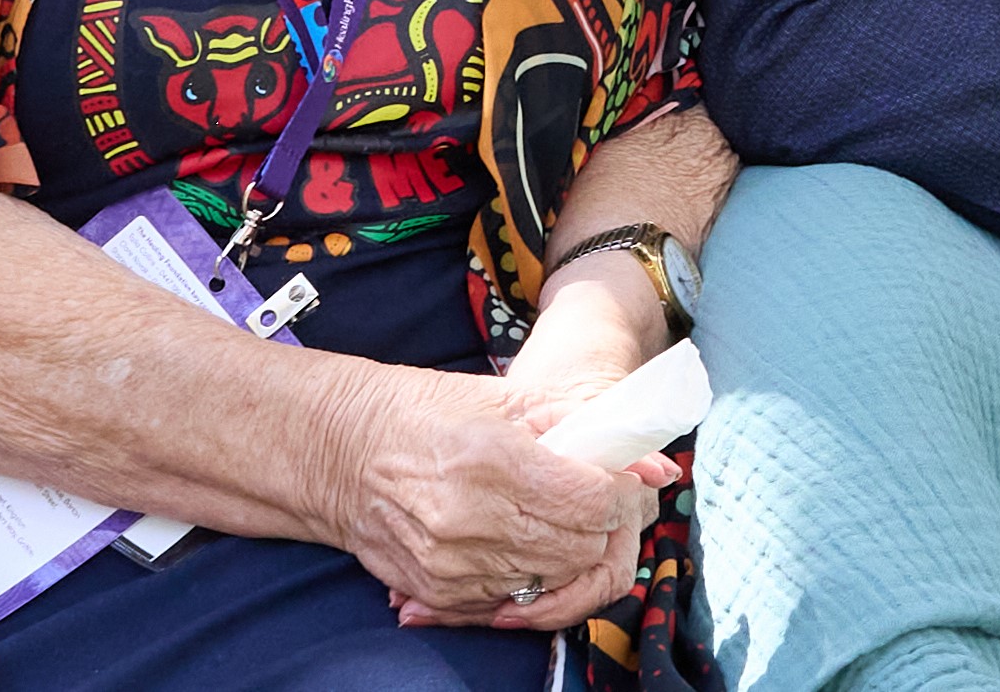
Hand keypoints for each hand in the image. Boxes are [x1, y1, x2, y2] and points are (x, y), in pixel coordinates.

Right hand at [334, 365, 649, 629]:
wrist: (340, 449)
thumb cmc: (425, 412)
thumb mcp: (506, 401)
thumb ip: (585, 430)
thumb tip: (659, 465)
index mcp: (491, 457)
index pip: (589, 499)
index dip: (613, 490)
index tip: (610, 477)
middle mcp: (469, 516)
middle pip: (577, 545)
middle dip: (596, 524)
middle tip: (588, 499)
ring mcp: (449, 560)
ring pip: (550, 578)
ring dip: (566, 551)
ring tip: (551, 516)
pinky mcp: (435, 588)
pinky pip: (510, 598)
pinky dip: (528, 575)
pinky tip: (518, 541)